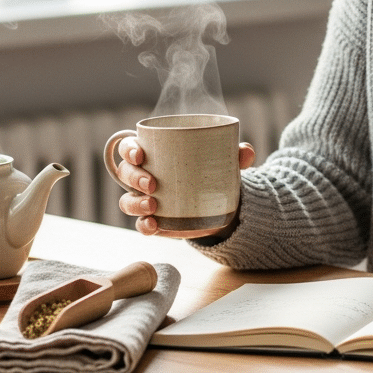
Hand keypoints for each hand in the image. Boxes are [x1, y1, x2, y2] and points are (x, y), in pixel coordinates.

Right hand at [116, 139, 255, 235]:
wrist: (221, 205)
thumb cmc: (213, 172)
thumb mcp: (224, 161)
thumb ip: (235, 155)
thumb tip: (246, 151)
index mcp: (154, 153)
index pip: (129, 146)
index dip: (129, 149)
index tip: (140, 153)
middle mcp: (144, 175)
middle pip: (125, 172)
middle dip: (134, 176)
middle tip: (153, 183)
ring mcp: (146, 199)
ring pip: (127, 200)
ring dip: (135, 203)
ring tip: (153, 205)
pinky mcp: (155, 221)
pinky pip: (141, 225)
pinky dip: (144, 225)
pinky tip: (154, 225)